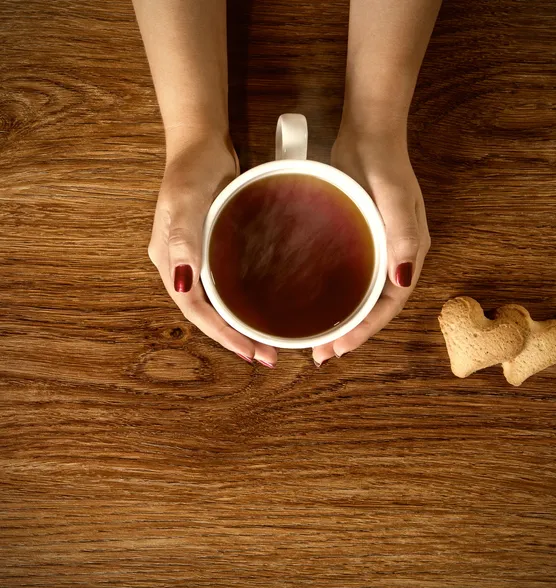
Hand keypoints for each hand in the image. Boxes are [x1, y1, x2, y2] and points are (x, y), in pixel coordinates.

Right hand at [148, 133, 277, 367]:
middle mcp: (182, 265)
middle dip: (233, 338)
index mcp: (170, 260)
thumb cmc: (192, 169)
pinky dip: (243, 302)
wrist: (202, 145)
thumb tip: (182, 283)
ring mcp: (198, 258)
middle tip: (265, 356)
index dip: (220, 333)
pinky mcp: (215, 248)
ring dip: (239, 324)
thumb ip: (183, 238)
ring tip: (267, 342)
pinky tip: (263, 309)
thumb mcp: (186, 200)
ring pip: (217, 302)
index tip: (248, 351)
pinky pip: (226, 284)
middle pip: (206, 312)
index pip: (193, 309)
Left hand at [313, 130, 430, 365]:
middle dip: (351, 332)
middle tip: (321, 354)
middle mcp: (395, 257)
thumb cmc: (384, 165)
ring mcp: (376, 249)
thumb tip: (404, 281)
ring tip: (316, 338)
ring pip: (361, 294)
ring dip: (342, 318)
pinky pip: (349, 275)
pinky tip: (312, 301)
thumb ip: (402, 237)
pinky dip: (334, 294)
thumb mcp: (395, 199)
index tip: (339, 349)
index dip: (366, 330)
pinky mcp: (358, 239)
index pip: (390, 304)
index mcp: (410, 254)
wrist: (368, 134)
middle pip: (374, 306)